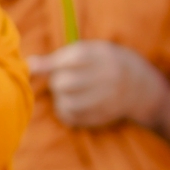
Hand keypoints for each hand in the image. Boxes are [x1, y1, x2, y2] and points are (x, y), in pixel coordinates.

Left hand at [29, 41, 169, 131]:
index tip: (55, 65)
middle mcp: (107, 76)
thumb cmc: (104, 65)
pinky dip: (68, 110)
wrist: (141, 88)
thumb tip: (29, 64)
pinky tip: (77, 103)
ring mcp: (107, 98)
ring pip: (65, 102)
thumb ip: (57, 58)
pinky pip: (71, 117)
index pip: (67, 60)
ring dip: (62, 97)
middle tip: (66, 79)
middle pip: (62, 83)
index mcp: (102, 55)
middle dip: (58, 81)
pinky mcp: (102, 116)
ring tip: (71, 92)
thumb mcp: (89, 52)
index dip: (53, 64)